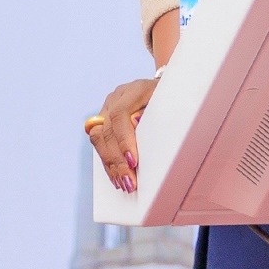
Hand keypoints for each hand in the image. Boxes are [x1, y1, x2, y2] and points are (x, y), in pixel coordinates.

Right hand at [88, 10, 179, 192]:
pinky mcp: (103, 119)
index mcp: (133, 90)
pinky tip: (115, 176)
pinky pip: (99, 142)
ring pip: (98, 138)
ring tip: (122, 184)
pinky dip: (107, 161)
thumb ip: (159, 114)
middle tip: (128, 182)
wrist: (162, 85)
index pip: (120, 115)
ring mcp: (106, 107)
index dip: (124, 140)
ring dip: (110, 164)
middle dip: (117, 160)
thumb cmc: (170, 95)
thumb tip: (141, 128)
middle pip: (107, 130)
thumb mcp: (170, 100)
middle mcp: (115, 97)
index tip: (133, 162)